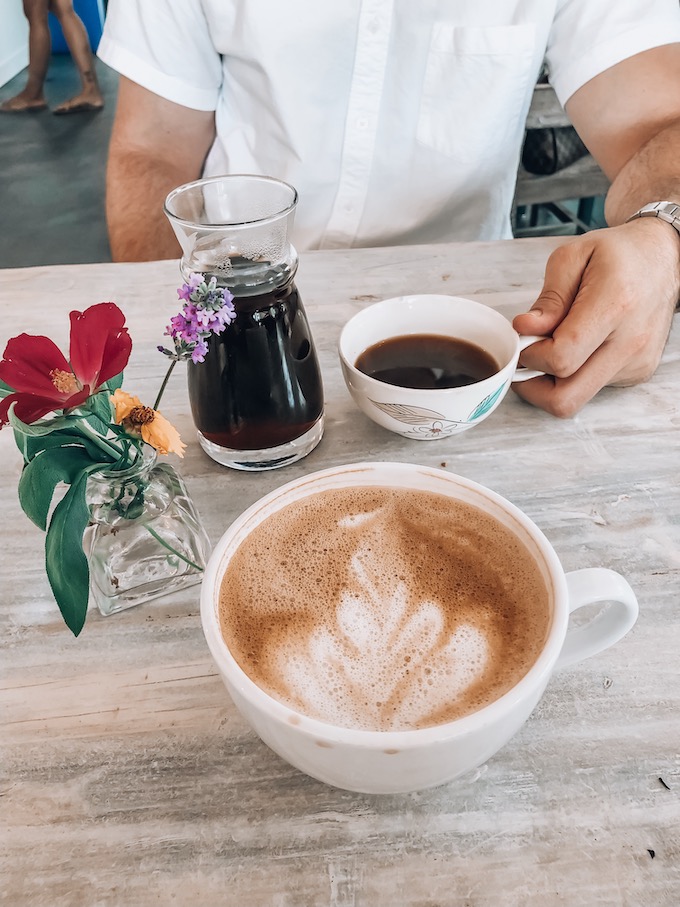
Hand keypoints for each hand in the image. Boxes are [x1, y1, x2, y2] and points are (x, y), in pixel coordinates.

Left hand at [512, 219, 679, 416]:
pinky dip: (574, 375)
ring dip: (551, 381)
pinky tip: (578, 347)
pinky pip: (592, 388)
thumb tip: (526, 330)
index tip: (524, 339)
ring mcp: (636, 362)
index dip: (531, 356)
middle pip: (566, 397)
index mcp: (614, 305)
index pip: (561, 357)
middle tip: (525, 359)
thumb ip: (548, 299)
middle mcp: (630, 341)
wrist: (663, 260)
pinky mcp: (637, 372)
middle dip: (532, 385)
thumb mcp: (572, 258)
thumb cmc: (618, 255)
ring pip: (576, 398)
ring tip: (550, 348)